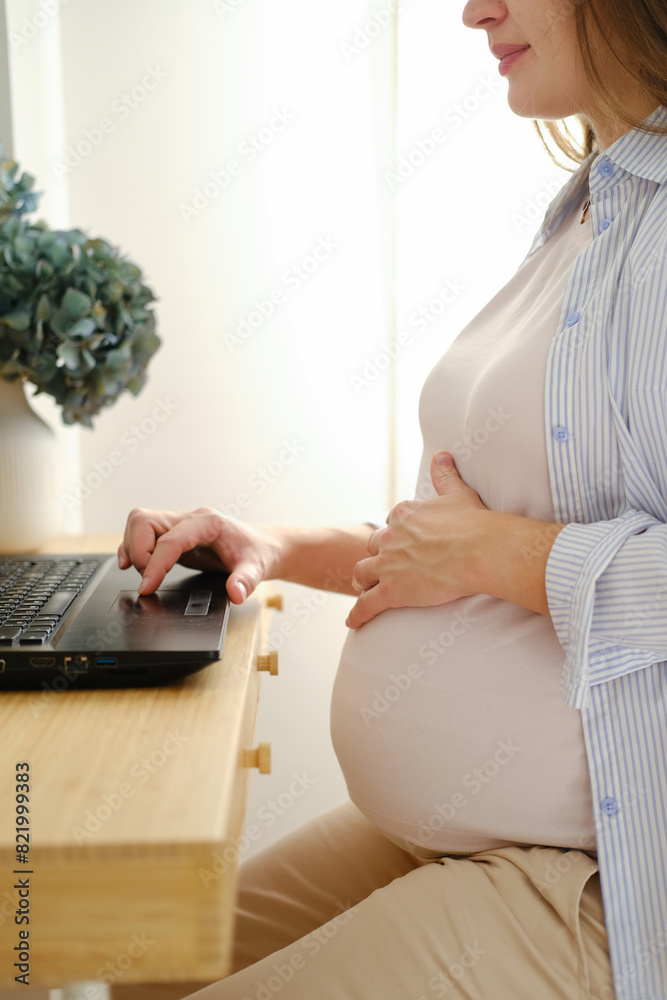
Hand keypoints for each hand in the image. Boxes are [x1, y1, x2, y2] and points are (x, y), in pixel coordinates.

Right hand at [118, 506, 281, 602]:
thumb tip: (235, 594)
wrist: (265, 547)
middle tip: (148, 580)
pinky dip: (135, 548)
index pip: (170, 538)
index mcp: (208, 522)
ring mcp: (180, 524)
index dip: (154, 563)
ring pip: (139, 524)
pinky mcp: (175, 535)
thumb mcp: (258, 568)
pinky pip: (143, 533)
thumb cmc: (260, 553)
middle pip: (144, 521)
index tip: (147, 587)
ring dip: (134, 549)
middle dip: (138, 552)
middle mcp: (190, 519)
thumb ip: (246, 581)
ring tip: (146, 575)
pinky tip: (135, 565)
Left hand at [346, 452, 489, 627]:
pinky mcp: (390, 591)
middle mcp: (390, 537)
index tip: (401, 542)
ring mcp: (388, 565)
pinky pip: (366, 604)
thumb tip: (442, 455)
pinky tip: (353, 622)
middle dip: (375, 555)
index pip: (390, 524)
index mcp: (404, 515)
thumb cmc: (473, 523)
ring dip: (362, 580)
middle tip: (380, 566)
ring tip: (364, 588)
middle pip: (372, 547)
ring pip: (362, 573)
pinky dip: (357, 614)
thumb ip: (445, 475)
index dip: (395, 534)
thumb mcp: (457, 493)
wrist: (480, 551)